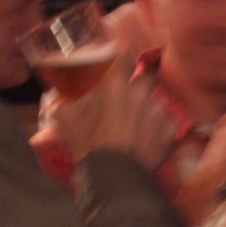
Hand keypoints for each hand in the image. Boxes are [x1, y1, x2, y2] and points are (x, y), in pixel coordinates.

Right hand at [52, 52, 175, 170]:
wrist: (115, 174)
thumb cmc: (88, 143)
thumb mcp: (66, 120)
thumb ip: (62, 104)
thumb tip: (55, 100)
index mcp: (115, 84)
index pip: (126, 53)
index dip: (126, 53)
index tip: (126, 56)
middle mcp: (140, 92)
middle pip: (148, 76)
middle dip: (142, 82)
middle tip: (133, 95)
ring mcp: (158, 110)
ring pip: (158, 102)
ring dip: (150, 109)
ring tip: (140, 125)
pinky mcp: (171, 129)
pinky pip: (168, 123)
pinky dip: (161, 128)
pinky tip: (150, 139)